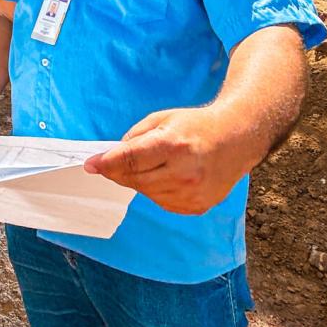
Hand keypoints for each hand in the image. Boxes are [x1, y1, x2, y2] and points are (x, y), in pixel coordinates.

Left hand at [84, 107, 253, 215]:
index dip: (107, 163)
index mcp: (174, 145)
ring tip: (154, 164)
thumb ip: (135, 138)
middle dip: (118, 172)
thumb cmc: (196, 126)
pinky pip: (162, 202)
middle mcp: (184, 172)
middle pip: (134, 180)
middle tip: (109, 164)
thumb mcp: (162, 119)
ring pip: (147, 193)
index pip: (130, 159)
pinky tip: (168, 175)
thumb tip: (111, 157)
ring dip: (140, 180)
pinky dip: (157, 190)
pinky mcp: (197, 206)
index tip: (91, 164)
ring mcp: (192, 193)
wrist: (236, 139)